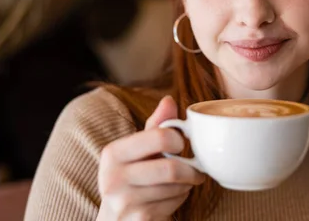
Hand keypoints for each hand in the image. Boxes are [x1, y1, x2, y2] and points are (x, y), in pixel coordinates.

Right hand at [97, 96, 204, 220]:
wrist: (115, 219)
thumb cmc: (131, 178)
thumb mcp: (137, 150)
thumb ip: (154, 127)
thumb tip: (169, 100)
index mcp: (113, 153)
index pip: (159, 137)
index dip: (179, 140)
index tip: (181, 144)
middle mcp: (113, 178)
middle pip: (172, 168)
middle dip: (191, 169)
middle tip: (195, 168)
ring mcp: (125, 202)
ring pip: (177, 187)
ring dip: (187, 184)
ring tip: (181, 182)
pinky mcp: (139, 220)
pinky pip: (175, 204)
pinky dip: (181, 199)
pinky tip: (172, 197)